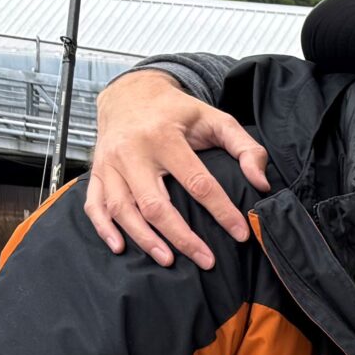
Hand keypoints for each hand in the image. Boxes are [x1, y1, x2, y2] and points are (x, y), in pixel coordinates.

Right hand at [81, 71, 270, 269]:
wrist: (130, 93)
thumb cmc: (177, 111)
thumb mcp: (216, 119)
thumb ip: (246, 147)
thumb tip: (261, 183)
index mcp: (164, 137)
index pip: (197, 182)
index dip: (221, 211)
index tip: (241, 234)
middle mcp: (132, 151)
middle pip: (155, 204)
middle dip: (182, 237)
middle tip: (206, 261)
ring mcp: (109, 163)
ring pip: (122, 208)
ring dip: (144, 239)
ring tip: (169, 261)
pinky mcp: (96, 171)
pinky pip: (93, 204)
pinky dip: (104, 228)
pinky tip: (120, 248)